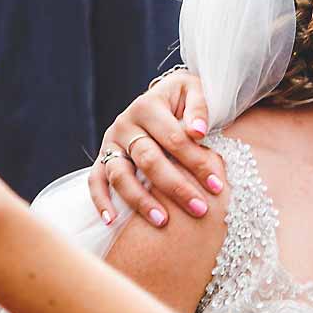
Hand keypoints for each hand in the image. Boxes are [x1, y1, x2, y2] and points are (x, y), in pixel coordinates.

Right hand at [86, 69, 221, 228]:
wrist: (159, 98)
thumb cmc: (182, 99)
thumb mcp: (193, 91)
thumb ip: (198, 107)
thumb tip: (197, 131)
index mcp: (148, 106)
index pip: (174, 139)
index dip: (197, 163)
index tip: (217, 187)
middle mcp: (125, 124)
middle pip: (149, 160)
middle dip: (176, 187)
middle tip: (199, 209)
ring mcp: (110, 143)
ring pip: (120, 175)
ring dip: (140, 200)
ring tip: (162, 221)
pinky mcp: (101, 158)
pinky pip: (95, 181)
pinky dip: (100, 201)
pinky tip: (112, 221)